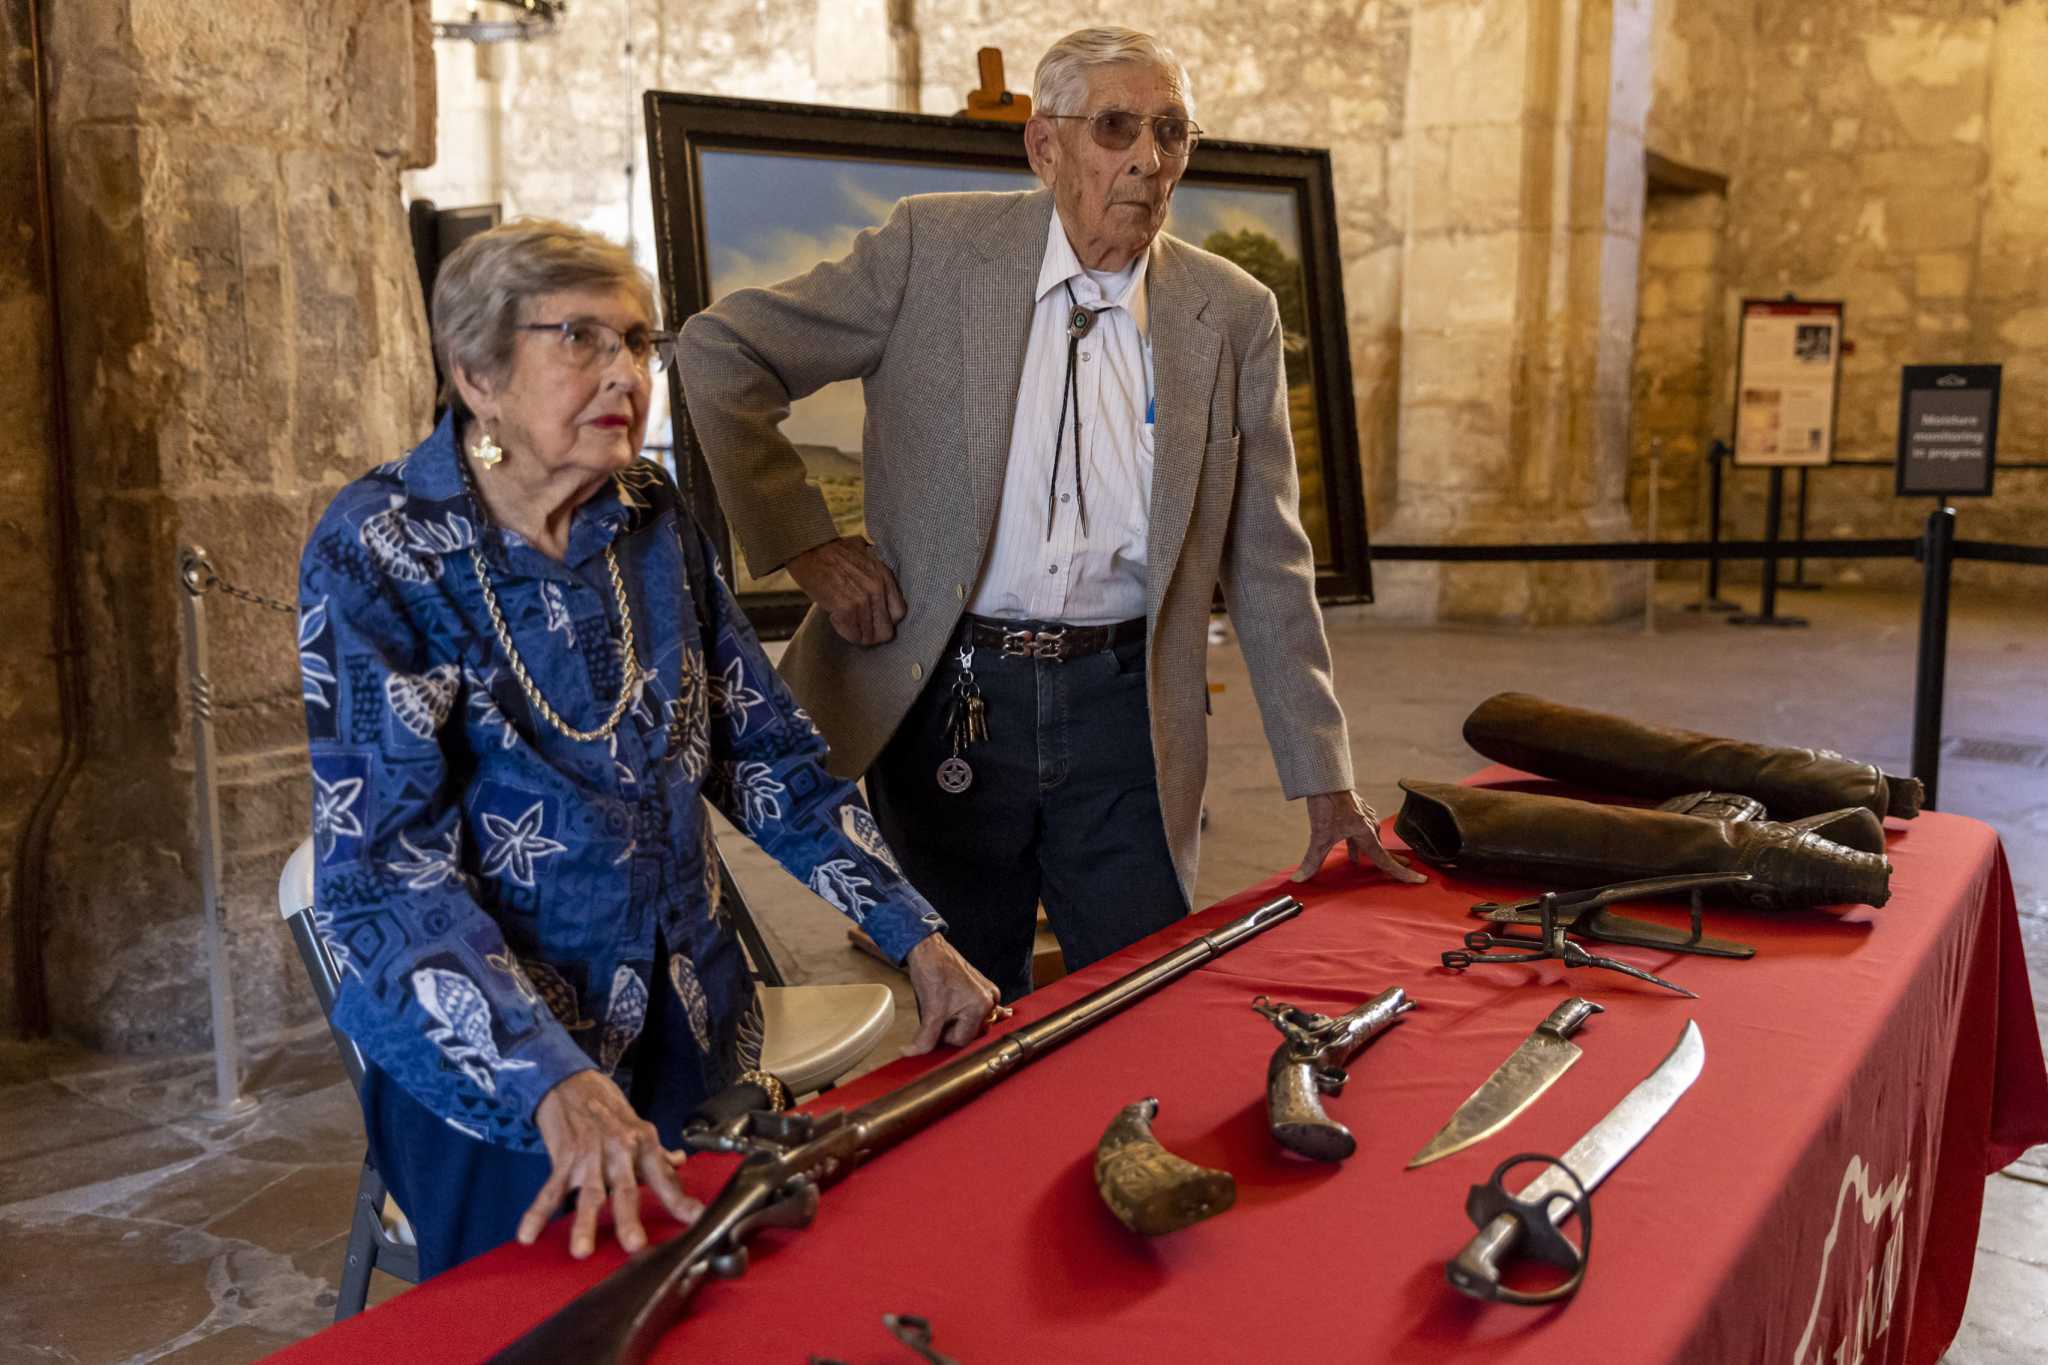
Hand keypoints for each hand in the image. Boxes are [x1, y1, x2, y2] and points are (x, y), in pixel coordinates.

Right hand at [519, 1070, 701, 1258]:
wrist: (573, 1083)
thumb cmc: (610, 1110)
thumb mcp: (639, 1128)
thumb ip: (659, 1154)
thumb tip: (680, 1164)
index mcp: (643, 1144)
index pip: (664, 1177)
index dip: (680, 1199)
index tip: (695, 1218)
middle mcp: (619, 1150)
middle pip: (625, 1189)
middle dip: (628, 1218)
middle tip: (634, 1245)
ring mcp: (589, 1155)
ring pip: (589, 1193)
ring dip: (584, 1223)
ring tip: (582, 1251)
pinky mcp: (563, 1157)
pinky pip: (550, 1189)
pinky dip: (537, 1213)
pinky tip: (528, 1235)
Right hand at [786, 536, 906, 644]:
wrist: (809, 548)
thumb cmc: (833, 550)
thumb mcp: (865, 552)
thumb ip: (876, 568)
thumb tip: (882, 580)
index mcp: (884, 576)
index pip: (899, 612)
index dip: (887, 620)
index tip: (876, 621)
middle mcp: (877, 589)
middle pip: (886, 630)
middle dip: (873, 635)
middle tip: (861, 631)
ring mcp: (862, 600)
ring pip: (868, 636)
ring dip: (857, 634)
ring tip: (846, 623)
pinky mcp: (845, 608)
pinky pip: (852, 634)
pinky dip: (844, 632)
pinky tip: (835, 619)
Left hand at [901, 934, 1004, 1055]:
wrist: (928, 950)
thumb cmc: (932, 972)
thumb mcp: (929, 1011)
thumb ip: (925, 1038)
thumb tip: (913, 1054)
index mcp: (981, 1006)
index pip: (962, 1040)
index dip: (944, 1037)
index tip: (934, 1026)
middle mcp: (990, 999)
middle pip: (970, 1032)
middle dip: (952, 1029)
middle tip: (938, 1017)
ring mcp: (988, 992)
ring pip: (973, 1022)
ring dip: (958, 1022)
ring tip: (945, 1008)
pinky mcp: (983, 987)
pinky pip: (980, 1009)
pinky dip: (974, 1014)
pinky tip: (986, 1013)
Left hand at [1292, 790, 1428, 885]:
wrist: (1325, 779)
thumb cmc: (1327, 805)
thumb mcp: (1319, 837)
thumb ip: (1312, 860)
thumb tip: (1299, 879)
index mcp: (1366, 834)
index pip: (1386, 861)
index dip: (1402, 874)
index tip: (1420, 880)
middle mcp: (1370, 825)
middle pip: (1383, 849)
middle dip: (1394, 861)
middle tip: (1408, 869)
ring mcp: (1364, 816)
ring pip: (1371, 838)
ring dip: (1371, 850)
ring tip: (1361, 861)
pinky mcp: (1355, 810)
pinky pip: (1362, 829)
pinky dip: (1358, 840)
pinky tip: (1351, 844)